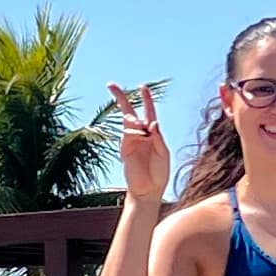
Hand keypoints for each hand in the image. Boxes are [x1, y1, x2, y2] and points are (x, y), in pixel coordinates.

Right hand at [107, 81, 169, 208]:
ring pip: (129, 123)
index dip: (146, 99)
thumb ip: (159, 138)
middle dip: (120, 98)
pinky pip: (128, 136)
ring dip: (135, 123)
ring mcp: (131, 141)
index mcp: (153, 134)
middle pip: (129, 112)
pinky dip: (134, 134)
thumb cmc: (159, 173)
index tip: (142, 87)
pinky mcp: (124, 149)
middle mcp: (140, 135)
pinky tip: (141, 138)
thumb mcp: (164, 154)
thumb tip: (152, 122)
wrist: (149, 190)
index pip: (149, 112)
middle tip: (111, 85)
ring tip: (145, 134)